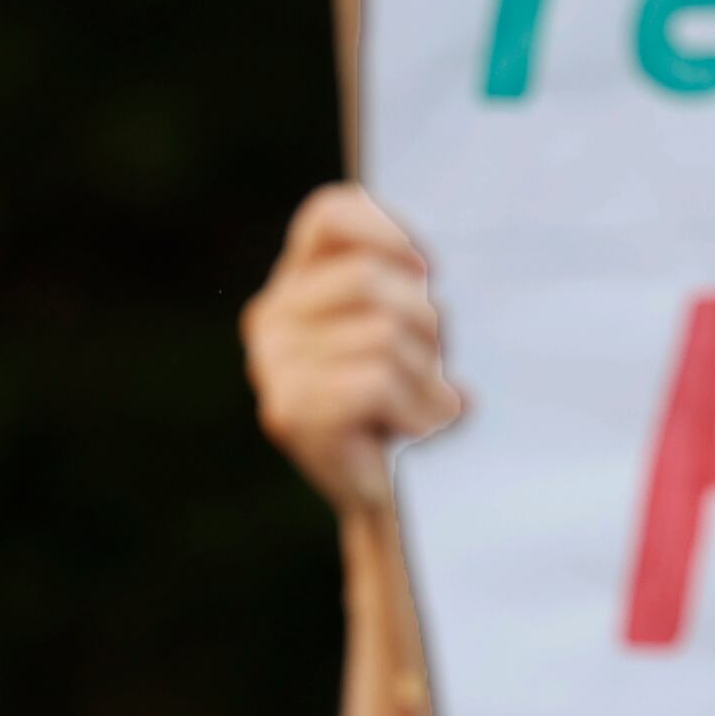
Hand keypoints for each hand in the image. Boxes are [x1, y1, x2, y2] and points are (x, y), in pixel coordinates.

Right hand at [244, 183, 467, 518]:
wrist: (400, 500)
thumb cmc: (417, 403)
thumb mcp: (413, 328)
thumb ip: (407, 280)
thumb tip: (437, 261)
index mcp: (298, 283)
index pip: (330, 215)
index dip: (388, 231)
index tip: (431, 273)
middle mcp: (272, 319)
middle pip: (368, 278)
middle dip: (426, 322)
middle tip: (442, 368)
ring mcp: (273, 366)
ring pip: (379, 331)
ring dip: (427, 375)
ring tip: (432, 406)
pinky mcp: (289, 412)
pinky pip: (374, 380)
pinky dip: (415, 407)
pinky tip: (418, 430)